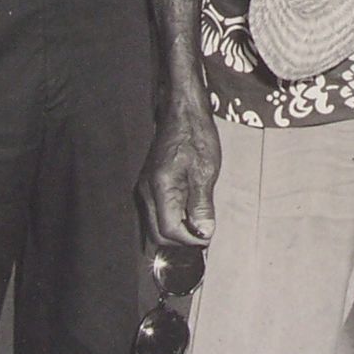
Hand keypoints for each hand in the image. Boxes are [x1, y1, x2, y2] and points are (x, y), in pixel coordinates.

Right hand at [137, 96, 220, 245]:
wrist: (182, 112)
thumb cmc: (195, 135)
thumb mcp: (205, 171)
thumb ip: (202, 205)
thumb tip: (203, 232)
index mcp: (160, 188)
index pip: (169, 230)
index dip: (189, 239)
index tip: (207, 236)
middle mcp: (146, 192)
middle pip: (157, 234)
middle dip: (181, 241)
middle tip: (204, 234)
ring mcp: (145, 189)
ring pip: (155, 225)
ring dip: (176, 232)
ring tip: (198, 225)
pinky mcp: (149, 186)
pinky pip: (156, 213)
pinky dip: (171, 220)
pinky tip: (188, 215)